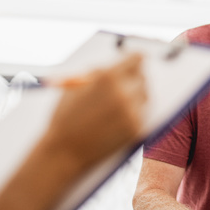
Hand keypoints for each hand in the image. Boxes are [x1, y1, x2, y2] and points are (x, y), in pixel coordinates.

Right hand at [42, 53, 146, 171]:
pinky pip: (143, 114)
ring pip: (145, 95)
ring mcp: (133, 113)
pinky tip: (119, 116)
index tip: (134, 60)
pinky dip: (135, 112)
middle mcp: (124, 93)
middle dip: (133, 78)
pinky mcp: (137, 130)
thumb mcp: (76, 84)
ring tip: (118, 102)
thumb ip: (99, 71)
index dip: (134, 59)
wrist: (64, 152)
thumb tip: (118, 62)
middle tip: (126, 82)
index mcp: (108, 77)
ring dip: (136, 95)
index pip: (136, 58)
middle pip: (142, 77)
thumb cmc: (65, 117)